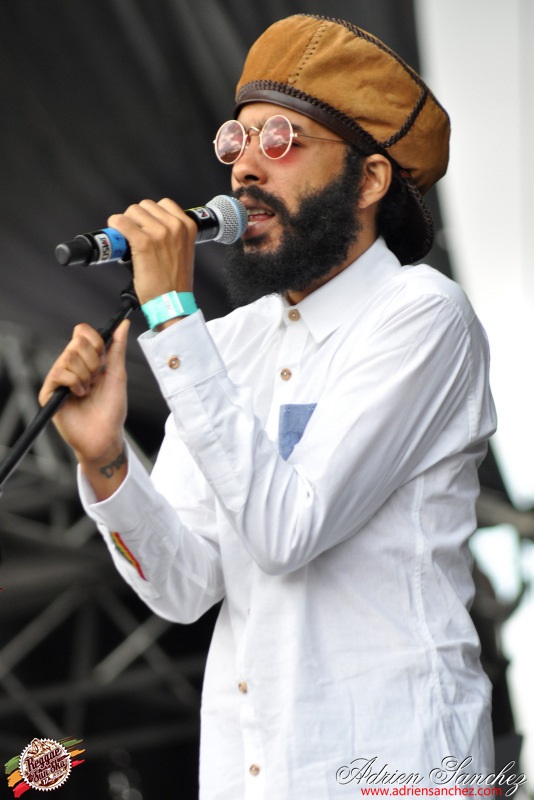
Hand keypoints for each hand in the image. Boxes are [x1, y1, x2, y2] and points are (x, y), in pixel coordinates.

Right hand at [38, 320, 129, 498]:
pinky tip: (79, 395)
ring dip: (85, 375)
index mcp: (87, 359)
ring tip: (88, 391)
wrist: (105, 436)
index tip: (104, 356)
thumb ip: (118, 348)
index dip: (95, 340)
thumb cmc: (112, 409)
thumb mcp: (118, 375)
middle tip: (96, 379)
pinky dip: (74, 383)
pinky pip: (59, 373)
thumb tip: (124, 324)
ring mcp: (59, 378)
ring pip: (68, 356)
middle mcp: (70, 366)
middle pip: (76, 342)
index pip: (82, 332)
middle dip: (94, 361)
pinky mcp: (49, 392)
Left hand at [107, 198, 197, 305]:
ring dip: (127, 223)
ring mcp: (159, 233)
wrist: (173, 302)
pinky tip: (117, 236)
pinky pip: (121, 222)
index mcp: (187, 227)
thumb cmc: (175, 282)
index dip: (151, 215)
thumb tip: (151, 226)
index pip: (163, 204)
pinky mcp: (143, 242)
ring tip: (129, 240)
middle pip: (145, 206)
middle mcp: (175, 226)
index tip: (146, 225)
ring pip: (132, 211)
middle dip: (137, 219)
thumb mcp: (184, 251)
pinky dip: (115, 226)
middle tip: (135, 235)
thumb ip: (173, 235)